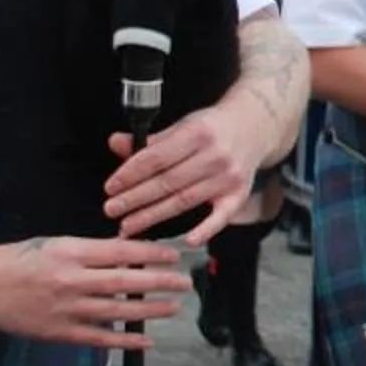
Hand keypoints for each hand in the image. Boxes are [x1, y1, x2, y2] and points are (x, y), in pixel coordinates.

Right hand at [0, 236, 191, 348]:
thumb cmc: (20, 260)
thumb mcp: (57, 243)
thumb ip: (92, 250)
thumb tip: (130, 251)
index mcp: (69, 252)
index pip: (120, 252)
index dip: (151, 254)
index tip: (173, 255)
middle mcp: (70, 280)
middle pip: (124, 282)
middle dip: (159, 282)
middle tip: (184, 282)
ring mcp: (66, 309)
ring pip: (116, 310)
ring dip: (150, 310)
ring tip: (175, 307)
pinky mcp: (60, 332)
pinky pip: (99, 338)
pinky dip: (125, 341)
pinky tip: (146, 341)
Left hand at [103, 112, 261, 243]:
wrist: (254, 126)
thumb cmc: (213, 128)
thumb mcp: (183, 126)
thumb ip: (150, 140)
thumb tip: (116, 143)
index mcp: (197, 133)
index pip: (156, 157)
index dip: (130, 174)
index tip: (111, 187)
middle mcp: (215, 155)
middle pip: (168, 182)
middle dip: (135, 198)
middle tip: (112, 210)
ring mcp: (228, 177)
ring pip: (184, 200)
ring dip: (153, 215)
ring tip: (128, 226)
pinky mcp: (239, 194)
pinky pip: (221, 216)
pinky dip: (206, 229)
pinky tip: (187, 240)